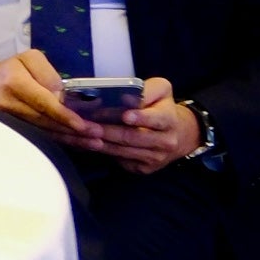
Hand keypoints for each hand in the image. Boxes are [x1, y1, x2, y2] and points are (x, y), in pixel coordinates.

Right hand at [0, 48, 92, 141]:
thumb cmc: (9, 69)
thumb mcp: (26, 58)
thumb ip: (46, 72)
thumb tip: (60, 94)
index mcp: (15, 83)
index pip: (42, 102)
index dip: (62, 115)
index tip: (82, 124)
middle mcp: (12, 104)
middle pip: (45, 121)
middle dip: (72, 130)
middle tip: (97, 136)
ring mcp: (12, 120)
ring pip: (44, 132)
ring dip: (70, 139)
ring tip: (94, 143)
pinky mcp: (16, 129)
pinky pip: (40, 136)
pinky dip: (60, 141)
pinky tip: (77, 144)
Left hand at [89, 76, 203, 174]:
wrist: (178, 135)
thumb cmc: (161, 108)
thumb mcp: (161, 91)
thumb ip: (146, 90)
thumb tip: (123, 95)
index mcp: (170, 120)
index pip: (156, 119)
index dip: (140, 118)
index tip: (125, 116)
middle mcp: (165, 142)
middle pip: (133, 137)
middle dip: (108, 131)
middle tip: (87, 125)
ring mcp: (154, 158)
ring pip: (122, 151)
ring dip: (99, 143)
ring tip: (81, 133)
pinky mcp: (142, 168)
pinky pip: (118, 160)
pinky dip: (100, 151)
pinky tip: (86, 143)